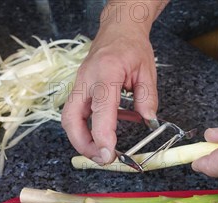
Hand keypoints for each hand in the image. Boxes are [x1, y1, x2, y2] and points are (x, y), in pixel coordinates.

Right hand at [61, 19, 157, 164]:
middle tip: (102, 158)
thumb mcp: (147, 70)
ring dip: (81, 140)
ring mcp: (79, 85)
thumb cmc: (131, 47)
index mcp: (106, 73)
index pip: (100, 109)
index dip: (102, 135)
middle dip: (83, 144)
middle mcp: (86, 80)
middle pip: (71, 119)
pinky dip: (84, 130)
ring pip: (69, 120)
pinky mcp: (78, 91)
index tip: (109, 153)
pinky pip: (75, 115)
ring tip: (100, 152)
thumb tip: (149, 121)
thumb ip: (148, 97)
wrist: (117, 29)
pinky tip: (100, 136)